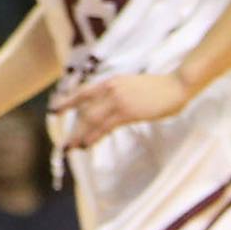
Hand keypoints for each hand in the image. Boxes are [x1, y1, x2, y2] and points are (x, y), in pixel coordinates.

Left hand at [58, 70, 193, 149]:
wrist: (176, 85)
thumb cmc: (158, 88)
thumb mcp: (131, 86)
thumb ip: (117, 94)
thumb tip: (107, 108)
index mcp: (110, 82)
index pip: (83, 92)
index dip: (67, 102)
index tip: (55, 110)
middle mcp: (109, 89)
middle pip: (85, 110)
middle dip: (74, 128)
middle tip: (65, 143)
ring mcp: (118, 100)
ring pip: (92, 119)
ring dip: (81, 135)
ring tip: (72, 147)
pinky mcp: (128, 112)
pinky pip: (106, 126)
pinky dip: (95, 135)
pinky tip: (88, 144)